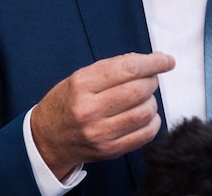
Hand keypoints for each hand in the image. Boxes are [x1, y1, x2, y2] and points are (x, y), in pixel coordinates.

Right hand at [30, 51, 175, 179]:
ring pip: (145, 112)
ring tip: (143, 98)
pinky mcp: (109, 150)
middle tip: (150, 79)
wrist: (45, 139)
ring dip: (152, 101)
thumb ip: (114, 67)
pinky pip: (145, 134)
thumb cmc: (67, 102)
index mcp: (82, 85)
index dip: (154, 62)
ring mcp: (99, 133)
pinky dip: (153, 121)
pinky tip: (145, 115)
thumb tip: (151, 60)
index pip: (128, 68)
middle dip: (152, 80)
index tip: (166, 60)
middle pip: (139, 90)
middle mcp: (89, 110)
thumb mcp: (81, 77)